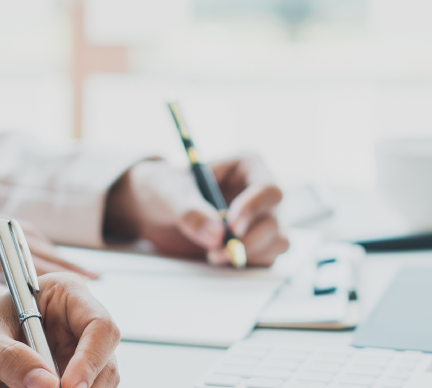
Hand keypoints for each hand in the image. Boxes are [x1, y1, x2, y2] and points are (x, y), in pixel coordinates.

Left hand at [0, 273, 119, 387]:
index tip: (68, 387)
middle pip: (105, 361)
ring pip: (99, 384)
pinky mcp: (67, 381)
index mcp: (62, 295)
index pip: (99, 324)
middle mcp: (76, 325)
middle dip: (84, 386)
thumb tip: (47, 383)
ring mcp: (75, 356)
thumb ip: (10, 359)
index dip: (91, 357)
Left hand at [103, 156, 287, 265]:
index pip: (268, 190)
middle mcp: (260, 194)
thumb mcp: (169, 192)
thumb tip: (216, 235)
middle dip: (248, 241)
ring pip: (276, 242)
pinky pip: (266, 258)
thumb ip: (189, 210)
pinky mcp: (255, 242)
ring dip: (248, 254)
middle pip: (275, 221)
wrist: (154, 209)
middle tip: (215, 252)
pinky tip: (219, 258)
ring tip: (212, 255)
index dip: (253, 210)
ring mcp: (261, 219)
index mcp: (248, 167)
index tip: (230, 226)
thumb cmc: (165, 188)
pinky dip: (246, 263)